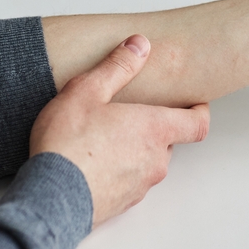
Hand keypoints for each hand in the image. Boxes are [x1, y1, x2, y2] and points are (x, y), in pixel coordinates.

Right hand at [29, 35, 209, 226]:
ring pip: (148, 162)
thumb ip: (117, 67)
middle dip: (154, 127)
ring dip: (135, 150)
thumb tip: (140, 44)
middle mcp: (155, 160)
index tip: (193, 102)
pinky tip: (92, 162)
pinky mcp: (122, 205)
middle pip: (169, 141)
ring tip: (104, 138)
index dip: (199, 112)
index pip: (198, 124)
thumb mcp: (87, 91)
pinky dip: (119, 171)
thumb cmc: (67, 145)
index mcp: (155, 130)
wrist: (48, 198)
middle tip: (129, 114)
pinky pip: (129, 182)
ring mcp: (140, 186)